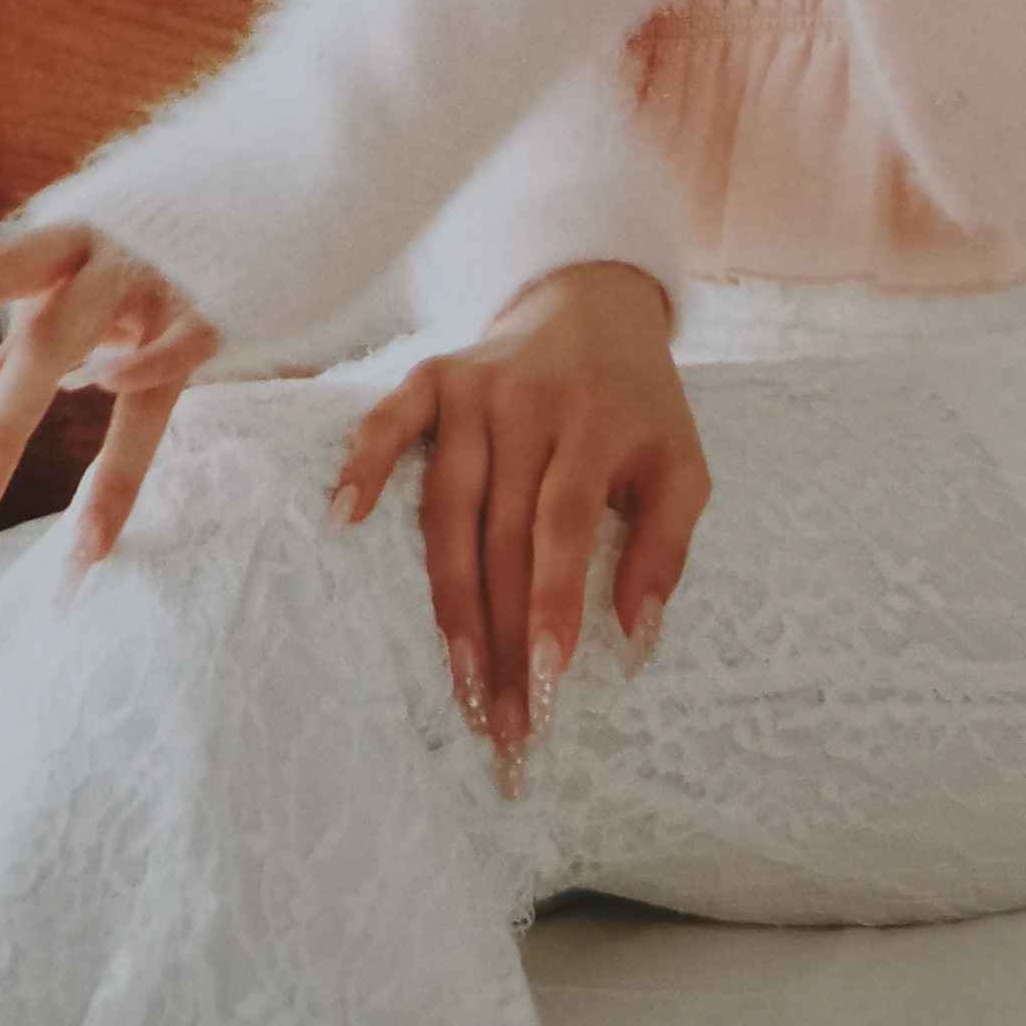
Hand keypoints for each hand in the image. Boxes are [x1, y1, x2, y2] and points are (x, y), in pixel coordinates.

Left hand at [0, 223, 222, 577]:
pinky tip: (125, 436)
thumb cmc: (159, 239)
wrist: (273, 178)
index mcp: (69, 242)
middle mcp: (112, 259)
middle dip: (6, 433)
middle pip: (46, 341)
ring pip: (123, 372)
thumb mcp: (85, 274)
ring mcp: (168, 286)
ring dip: (106, 472)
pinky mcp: (223, 310)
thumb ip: (29, 333)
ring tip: (81, 549)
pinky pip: (181, 356)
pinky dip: (145, 380)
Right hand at [331, 262, 708, 792]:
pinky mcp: (432, 378)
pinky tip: (342, 522)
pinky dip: (363, 466)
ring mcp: (473, 390)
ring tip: (460, 679)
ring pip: (448, 508)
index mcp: (596, 426)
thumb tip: (636, 636)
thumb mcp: (682, 466)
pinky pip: (389, 425)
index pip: (562, 528)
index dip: (552, 604)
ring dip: (447, 599)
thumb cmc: (639, 407)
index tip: (548, 680)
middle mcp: (528, 406)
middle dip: (502, 634)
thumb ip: (665, 547)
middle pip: (502, 536)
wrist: (593, 306)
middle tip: (506, 719)